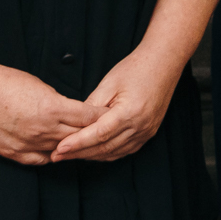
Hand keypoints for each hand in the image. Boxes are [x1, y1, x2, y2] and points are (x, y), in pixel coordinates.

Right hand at [0, 64, 102, 165]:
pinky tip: (58, 151)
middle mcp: (43, 130)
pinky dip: (52, 155)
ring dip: (73, 147)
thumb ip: (57, 102)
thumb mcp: (39, 85)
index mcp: (52, 109)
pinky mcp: (15, 154)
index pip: (89, 117)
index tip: (113, 115)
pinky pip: (41, 159)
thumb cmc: (3, 82)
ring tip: (85, 143)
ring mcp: (29, 144)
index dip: (102, 117)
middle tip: (106, 132)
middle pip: (79, 136)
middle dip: (93, 133)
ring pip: (62, 150)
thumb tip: (71, 111)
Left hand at [52, 48, 186, 162]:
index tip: (59, 149)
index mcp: (130, 112)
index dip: (77, 143)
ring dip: (91, 156)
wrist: (163, 63)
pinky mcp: (148, 133)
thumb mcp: (109, 83)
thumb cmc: (136, 68)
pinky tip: (92, 152)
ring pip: (114, 152)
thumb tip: (75, 123)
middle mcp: (141, 126)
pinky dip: (106, 153)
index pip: (99, 134)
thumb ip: (92, 106)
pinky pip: (124, 150)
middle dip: (79, 153)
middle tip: (57, 156)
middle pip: (105, 147)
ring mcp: (146, 131)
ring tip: (70, 155)